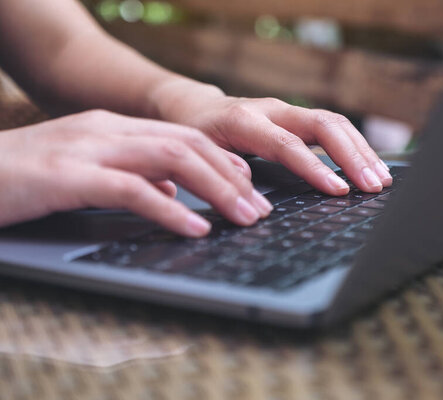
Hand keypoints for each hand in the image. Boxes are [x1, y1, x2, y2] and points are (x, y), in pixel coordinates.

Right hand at [0, 110, 273, 235]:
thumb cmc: (23, 178)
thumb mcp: (86, 172)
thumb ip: (130, 177)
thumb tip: (170, 193)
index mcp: (114, 128)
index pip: (185, 137)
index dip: (224, 161)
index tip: (250, 187)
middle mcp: (107, 130)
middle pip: (189, 144)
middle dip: (233, 177)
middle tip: (261, 209)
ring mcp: (87, 148)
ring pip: (171, 159)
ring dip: (215, 190)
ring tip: (245, 218)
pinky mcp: (66, 175)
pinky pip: (131, 190)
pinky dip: (169, 210)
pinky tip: (195, 228)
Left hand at [152, 80, 392, 194]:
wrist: (195, 107)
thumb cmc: (197, 134)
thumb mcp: (200, 154)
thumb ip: (224, 171)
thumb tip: (252, 196)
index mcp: (245, 120)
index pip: (288, 144)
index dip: (316, 167)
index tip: (340, 190)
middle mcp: (273, 109)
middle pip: (324, 124)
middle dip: (352, 156)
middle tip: (373, 185)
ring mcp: (289, 111)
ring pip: (335, 123)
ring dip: (361, 151)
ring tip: (381, 179)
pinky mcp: (298, 118)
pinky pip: (334, 127)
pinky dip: (355, 147)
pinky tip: (369, 166)